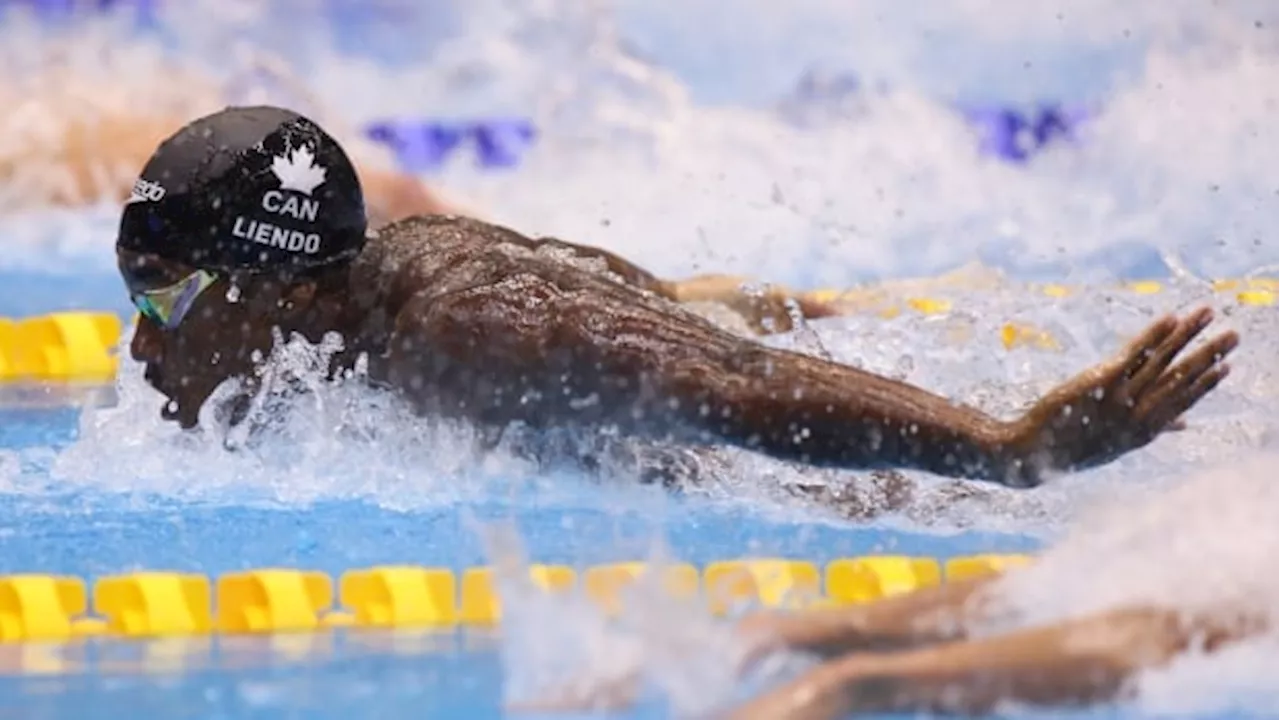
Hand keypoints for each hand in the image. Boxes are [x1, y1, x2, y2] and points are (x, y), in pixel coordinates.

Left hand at [1004, 307, 1237, 484]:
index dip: (1207, 383)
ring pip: (1162, 360)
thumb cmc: (1072, 447)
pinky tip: (1170, 319)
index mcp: (1145, 431)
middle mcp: (1139, 414)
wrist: (1032, 454)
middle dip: (1209, 354)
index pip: (1184, 402)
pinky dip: (1153, 335)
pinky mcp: (1101, 382)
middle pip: (1181, 378)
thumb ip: (1152, 430)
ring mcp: (1121, 398)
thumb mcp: (1116, 444)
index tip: (1228, 366)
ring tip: (1208, 313)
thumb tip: (1185, 424)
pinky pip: (1133, 354)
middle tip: (1234, 334)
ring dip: (1188, 334)